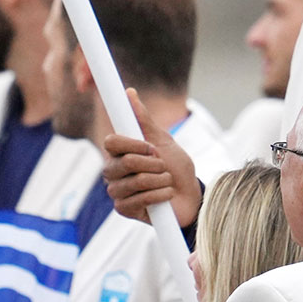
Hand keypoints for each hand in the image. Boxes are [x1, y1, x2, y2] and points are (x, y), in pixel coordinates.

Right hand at [101, 90, 199, 225]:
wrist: (191, 196)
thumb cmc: (176, 168)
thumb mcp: (164, 141)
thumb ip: (144, 120)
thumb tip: (130, 92)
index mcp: (119, 153)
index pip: (111, 142)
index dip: (135, 144)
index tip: (153, 147)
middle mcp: (113, 171)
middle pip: (126, 162)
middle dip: (155, 164)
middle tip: (164, 167)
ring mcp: (117, 191)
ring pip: (137, 181)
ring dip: (161, 180)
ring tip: (166, 182)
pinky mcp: (123, 209)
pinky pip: (141, 199)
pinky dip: (160, 195)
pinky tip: (164, 196)